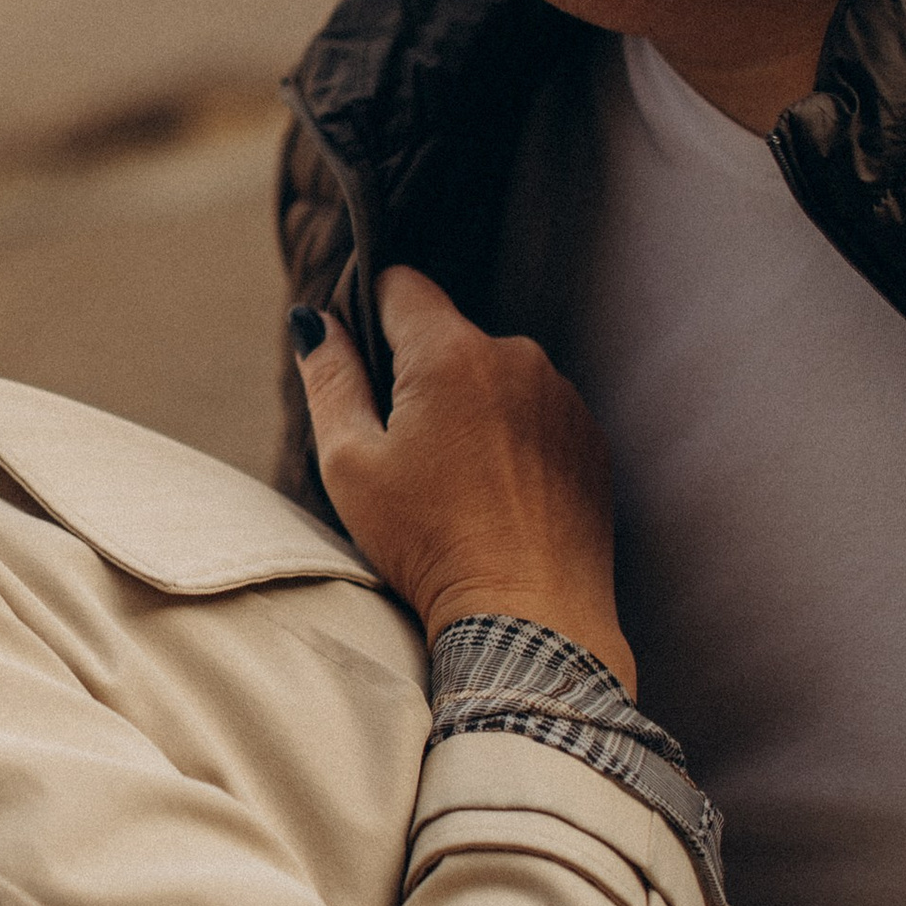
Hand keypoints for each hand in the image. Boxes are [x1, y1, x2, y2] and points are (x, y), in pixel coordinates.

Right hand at [293, 267, 633, 691]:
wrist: (529, 619)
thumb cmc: (429, 543)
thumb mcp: (350, 464)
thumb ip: (330, 378)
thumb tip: (315, 320)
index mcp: (451, 353)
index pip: (400, 285)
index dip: (367, 313)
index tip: (359, 363)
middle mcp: (518, 357)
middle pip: (449, 337)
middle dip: (419, 374)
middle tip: (403, 450)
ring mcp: (563, 398)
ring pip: (495, 377)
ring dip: (470, 408)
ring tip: (454, 483)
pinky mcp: (591, 440)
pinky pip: (536, 415)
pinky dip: (512, 440)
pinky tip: (496, 497)